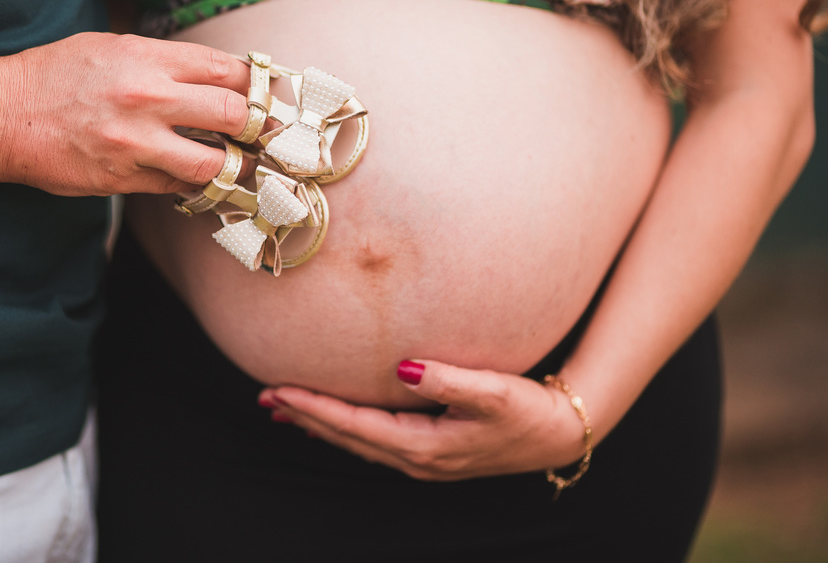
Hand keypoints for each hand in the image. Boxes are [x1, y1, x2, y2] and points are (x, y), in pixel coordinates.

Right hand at [0, 32, 250, 195]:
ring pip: (214, 163)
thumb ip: (167, 62)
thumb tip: (219, 78)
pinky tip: (204, 180)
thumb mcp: (114, 47)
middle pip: (234, 115)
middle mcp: (148, 98)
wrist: (2, 113)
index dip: (258, 88)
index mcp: (148, 58)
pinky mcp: (123, 178)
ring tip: (245, 167)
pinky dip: (196, 184)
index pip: (228, 71)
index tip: (268, 98)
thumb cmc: (57, 75)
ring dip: (236, 167)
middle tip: (268, 136)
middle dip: (259, 128)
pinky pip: (178, 187)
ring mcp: (136, 143)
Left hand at [259, 360, 586, 481]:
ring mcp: (424, 460)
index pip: (355, 426)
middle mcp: (418, 459)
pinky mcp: (432, 451)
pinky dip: (347, 428)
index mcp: (425, 446)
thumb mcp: (497, 392)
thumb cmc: (531, 412)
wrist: (562, 435)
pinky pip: (375, 440)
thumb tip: (405, 368)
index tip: (279, 389)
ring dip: (321, 423)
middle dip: (306, 416)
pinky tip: (337, 418)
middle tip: (265, 396)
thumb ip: (450, 381)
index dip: (315, 407)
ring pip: (358, 441)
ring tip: (286, 407)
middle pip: (347, 437)